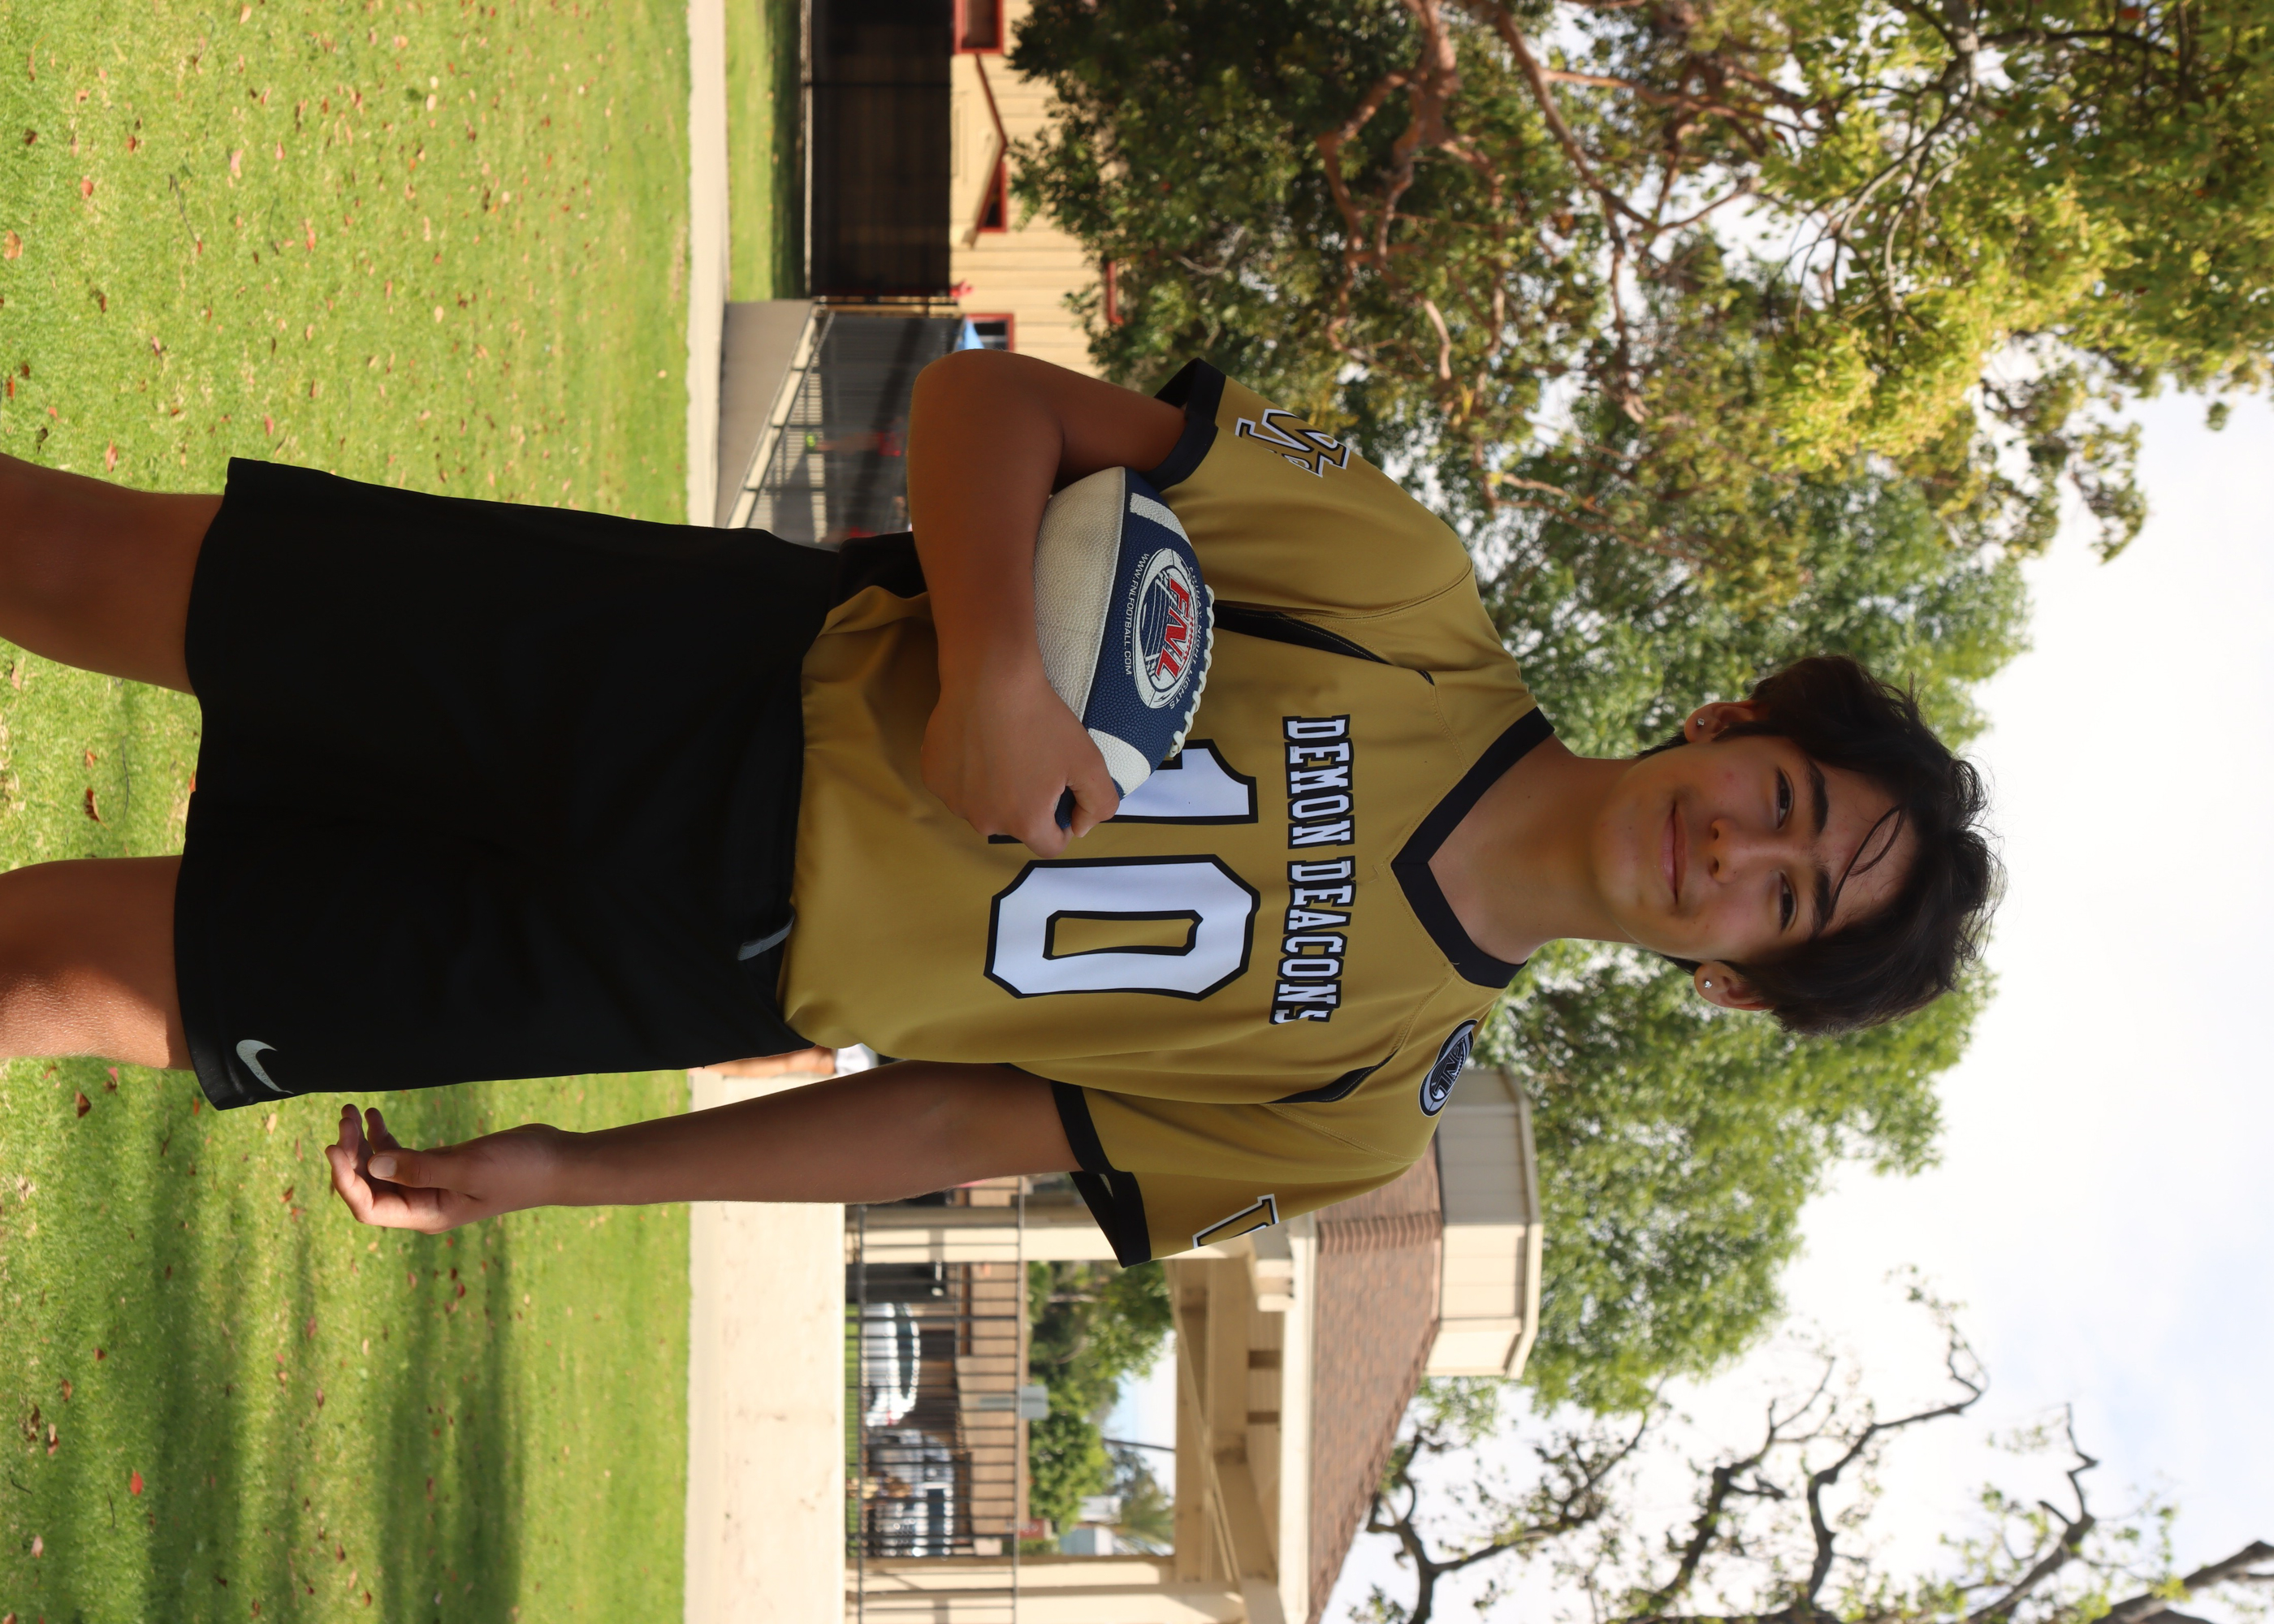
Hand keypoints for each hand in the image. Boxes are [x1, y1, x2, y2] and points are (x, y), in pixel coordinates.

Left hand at [323, 1103, 573, 1232]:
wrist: (558, 1162)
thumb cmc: (519, 1168)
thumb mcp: (468, 1166)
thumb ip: (420, 1168)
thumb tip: (373, 1165)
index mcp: (426, 1213)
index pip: (368, 1206)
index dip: (344, 1180)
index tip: (334, 1146)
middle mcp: (422, 1204)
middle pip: (368, 1186)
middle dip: (350, 1154)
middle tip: (345, 1117)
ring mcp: (430, 1185)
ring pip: (381, 1169)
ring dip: (362, 1143)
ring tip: (352, 1111)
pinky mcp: (441, 1167)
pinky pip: (400, 1156)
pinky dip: (383, 1137)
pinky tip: (374, 1115)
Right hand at [921, 662, 1119, 855]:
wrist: (990, 678)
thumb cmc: (1041, 719)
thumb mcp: (1090, 762)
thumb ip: (1099, 804)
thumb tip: (1079, 827)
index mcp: (1024, 823)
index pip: (1049, 845)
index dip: (1062, 824)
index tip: (1061, 795)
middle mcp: (984, 821)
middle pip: (1014, 825)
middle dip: (1026, 804)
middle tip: (1033, 763)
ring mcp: (954, 800)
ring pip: (983, 806)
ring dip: (995, 790)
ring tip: (1004, 751)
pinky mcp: (934, 777)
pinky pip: (958, 786)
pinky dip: (968, 774)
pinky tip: (978, 745)